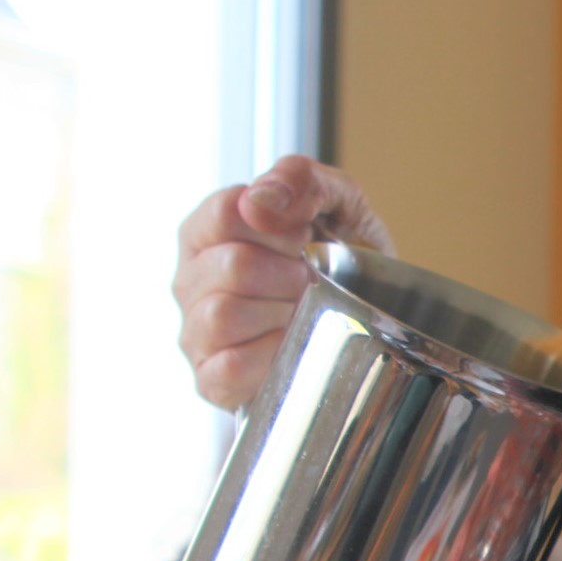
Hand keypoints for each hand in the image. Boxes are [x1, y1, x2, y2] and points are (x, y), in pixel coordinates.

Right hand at [174, 156, 395, 410]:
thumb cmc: (341, 256)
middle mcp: (190, 280)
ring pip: (224, 316)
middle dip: (291, 273)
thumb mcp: (336, 202)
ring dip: (281, 314)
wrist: (370, 318)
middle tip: (314, 281)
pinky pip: (229, 368)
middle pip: (233, 266)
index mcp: (207, 230)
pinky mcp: (211, 380)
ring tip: (304, 312)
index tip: (309, 236)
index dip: (281, 226)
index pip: (227, 213)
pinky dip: (270, 357)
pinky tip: (290, 345)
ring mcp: (195, 332)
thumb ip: (300, 180)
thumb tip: (257, 201)